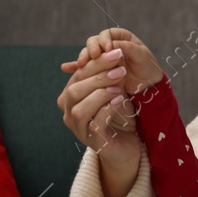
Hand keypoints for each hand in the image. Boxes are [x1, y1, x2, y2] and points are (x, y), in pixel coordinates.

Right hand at [57, 29, 139, 163]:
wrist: (127, 145)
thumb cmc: (119, 115)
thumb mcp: (113, 91)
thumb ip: (108, 75)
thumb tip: (114, 51)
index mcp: (71, 96)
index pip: (78, 74)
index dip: (96, 62)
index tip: (117, 53)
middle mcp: (69, 112)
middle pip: (75, 89)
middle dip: (98, 76)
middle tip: (120, 68)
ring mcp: (78, 128)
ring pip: (79, 108)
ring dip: (100, 93)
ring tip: (119, 86)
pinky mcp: (93, 141)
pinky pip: (95, 123)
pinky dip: (107, 110)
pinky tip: (120, 101)